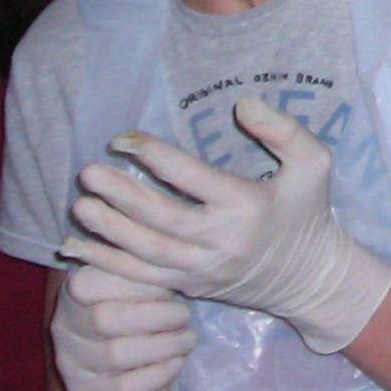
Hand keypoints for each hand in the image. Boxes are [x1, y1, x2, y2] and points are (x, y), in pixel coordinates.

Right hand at [53, 262, 196, 390]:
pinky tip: (177, 362)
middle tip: (184, 315)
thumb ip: (144, 274)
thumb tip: (170, 260)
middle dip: (154, 316)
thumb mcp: (137, 291)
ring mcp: (71, 364)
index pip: (91, 282)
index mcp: (74, 292)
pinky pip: (123, 387)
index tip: (168, 282)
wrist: (125, 383)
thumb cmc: (136, 320)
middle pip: (105, 319)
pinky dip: (157, 374)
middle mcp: (64, 327)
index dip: (132, 282)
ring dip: (162, 345)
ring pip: (116, 354)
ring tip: (189, 338)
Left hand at [61, 103, 390, 354]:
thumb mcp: (314, 163)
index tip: (124, 139)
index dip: (157, 158)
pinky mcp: (189, 287)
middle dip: (123, 196)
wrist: (309, 277)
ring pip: (148, 253)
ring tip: (81, 205)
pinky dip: (107, 264)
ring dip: (110, 231)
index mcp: (247, 206)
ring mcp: (202, 269)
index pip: (194, 179)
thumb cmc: (307, 211)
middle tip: (88, 172)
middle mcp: (221, 241)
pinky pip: (142, 278)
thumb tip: (243, 103)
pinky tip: (76, 248)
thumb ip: (283, 130)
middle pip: (163, 219)